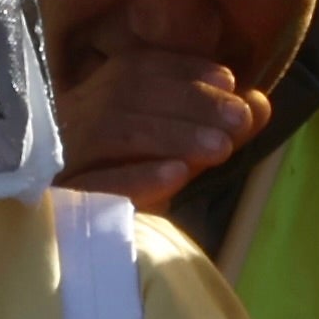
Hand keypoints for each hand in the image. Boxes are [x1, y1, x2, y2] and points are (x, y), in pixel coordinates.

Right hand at [54, 44, 263, 208]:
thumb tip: (260, 103)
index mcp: (95, 99)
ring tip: (221, 149)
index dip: (182, 69)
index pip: (135, 69)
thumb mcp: (178, 152)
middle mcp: (72, 120)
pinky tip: (176, 176)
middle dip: (189, 101)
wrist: (83, 249)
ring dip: (171, 135)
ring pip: (111, 134)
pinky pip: (93, 186)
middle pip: (124, 96)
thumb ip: (216, 126)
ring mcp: (60, 159)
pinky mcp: (58, 201)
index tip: (228, 80)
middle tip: (239, 120)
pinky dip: (136, 177)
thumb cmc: (132, 186)